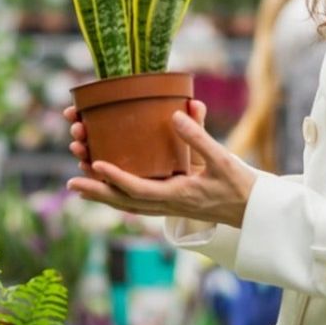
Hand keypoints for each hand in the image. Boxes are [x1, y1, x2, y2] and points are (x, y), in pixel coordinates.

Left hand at [62, 99, 255, 228]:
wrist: (254, 211)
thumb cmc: (240, 185)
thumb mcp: (222, 158)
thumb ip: (199, 136)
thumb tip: (177, 113)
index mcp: (178, 195)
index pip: (139, 189)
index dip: (115, 178)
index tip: (95, 164)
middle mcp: (168, 204)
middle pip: (124, 202)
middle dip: (96, 192)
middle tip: (71, 184)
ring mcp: (169, 206)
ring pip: (128, 204)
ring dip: (103, 195)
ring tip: (78, 184)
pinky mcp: (172, 203)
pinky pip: (138, 202)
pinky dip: (119, 196)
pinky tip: (107, 189)